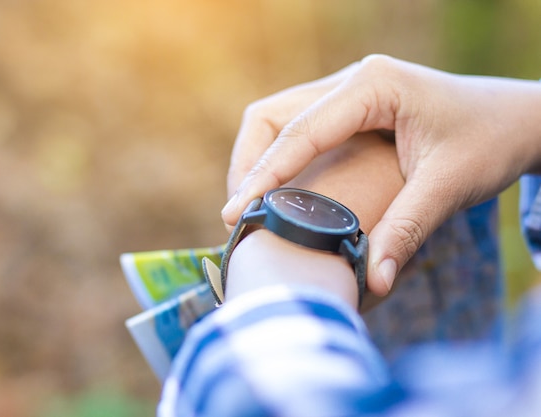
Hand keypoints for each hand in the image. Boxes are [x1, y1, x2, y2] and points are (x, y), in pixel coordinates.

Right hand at [222, 54, 540, 294]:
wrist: (516, 120)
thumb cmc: (489, 141)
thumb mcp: (449, 184)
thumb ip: (406, 230)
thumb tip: (372, 282)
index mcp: (372, 84)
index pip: (298, 131)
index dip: (262, 175)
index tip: (235, 213)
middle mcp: (351, 81)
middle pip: (270, 117)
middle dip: (247, 166)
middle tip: (238, 216)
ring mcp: (346, 93)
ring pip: (275, 121)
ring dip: (255, 163)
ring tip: (250, 209)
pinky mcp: (347, 110)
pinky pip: (293, 130)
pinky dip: (276, 162)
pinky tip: (278, 195)